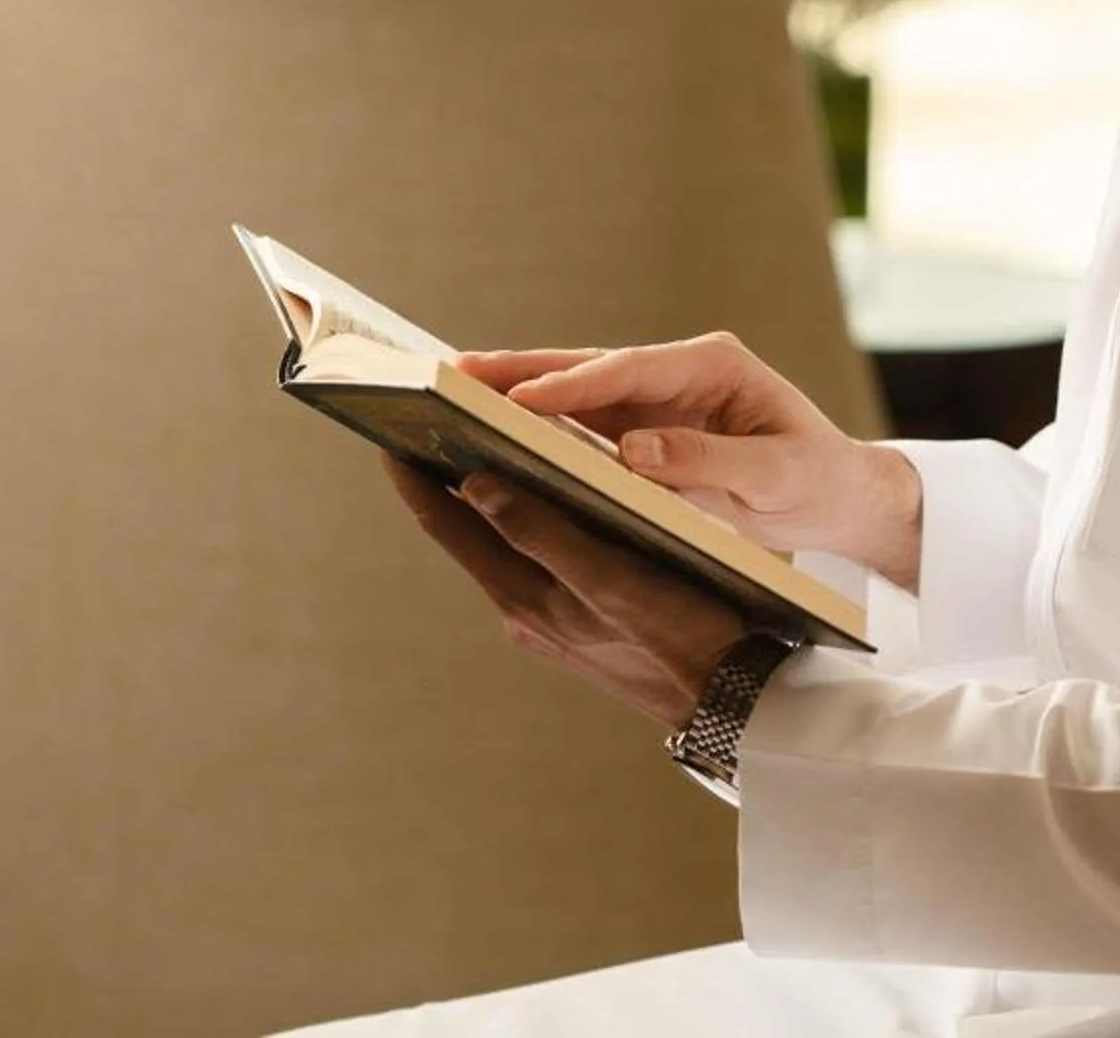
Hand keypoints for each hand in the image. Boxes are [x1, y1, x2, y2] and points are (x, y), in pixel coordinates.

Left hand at [384, 454, 744, 732]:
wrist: (732, 698)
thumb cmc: (683, 633)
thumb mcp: (610, 579)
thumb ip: (541, 534)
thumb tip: (474, 486)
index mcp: (524, 597)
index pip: (447, 524)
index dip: (413, 475)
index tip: (387, 426)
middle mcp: (526, 610)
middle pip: (466, 533)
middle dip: (441, 477)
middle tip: (424, 422)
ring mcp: (553, 619)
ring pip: (501, 545)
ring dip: (483, 496)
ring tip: (474, 442)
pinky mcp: (582, 621)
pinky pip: (537, 559)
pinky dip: (526, 519)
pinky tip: (545, 495)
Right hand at [456, 332, 922, 588]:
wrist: (836, 491)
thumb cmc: (814, 478)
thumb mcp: (776, 475)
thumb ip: (709, 461)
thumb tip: (634, 452)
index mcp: (713, 364)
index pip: (629, 370)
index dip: (572, 385)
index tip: (520, 400)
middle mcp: (677, 370)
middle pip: (587, 366)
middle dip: (521, 370)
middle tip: (453, 375)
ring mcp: (656, 395)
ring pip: (573, 387)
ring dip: (515, 390)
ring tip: (450, 393)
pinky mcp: (642, 423)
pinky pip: (579, 419)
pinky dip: (534, 421)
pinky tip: (487, 429)